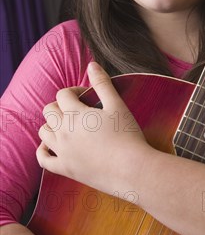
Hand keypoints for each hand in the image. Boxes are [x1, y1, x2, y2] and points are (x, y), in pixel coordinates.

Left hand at [37, 62, 148, 193]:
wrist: (132, 169)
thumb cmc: (127, 135)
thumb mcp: (117, 105)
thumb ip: (102, 84)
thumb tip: (92, 65)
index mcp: (75, 114)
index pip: (63, 94)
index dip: (74, 91)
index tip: (88, 96)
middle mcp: (63, 132)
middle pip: (49, 111)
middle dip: (61, 106)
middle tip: (79, 110)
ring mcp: (62, 151)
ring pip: (43, 132)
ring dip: (52, 125)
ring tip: (69, 125)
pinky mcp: (65, 169)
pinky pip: (43, 159)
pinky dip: (43, 150)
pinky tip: (51, 146)